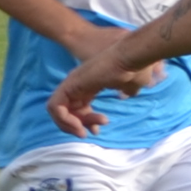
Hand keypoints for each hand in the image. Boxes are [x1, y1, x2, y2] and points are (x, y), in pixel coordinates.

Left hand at [46, 53, 162, 136]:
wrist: (132, 58)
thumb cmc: (134, 69)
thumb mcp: (131, 85)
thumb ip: (126, 90)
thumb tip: (127, 94)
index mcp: (90, 84)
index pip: (78, 106)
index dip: (85, 121)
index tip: (97, 130)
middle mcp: (78, 83)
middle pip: (67, 110)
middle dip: (78, 125)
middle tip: (94, 131)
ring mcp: (72, 83)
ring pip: (57, 110)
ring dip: (69, 126)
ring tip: (85, 132)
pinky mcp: (69, 85)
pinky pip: (55, 107)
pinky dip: (63, 120)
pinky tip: (79, 126)